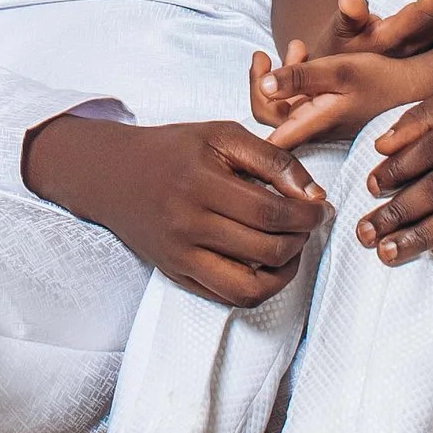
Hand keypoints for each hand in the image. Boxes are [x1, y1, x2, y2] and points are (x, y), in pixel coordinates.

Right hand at [24, 112, 324, 305]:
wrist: (112, 175)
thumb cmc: (171, 151)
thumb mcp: (221, 135)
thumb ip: (271, 159)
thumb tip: (312, 194)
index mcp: (200, 183)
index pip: (270, 212)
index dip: (306, 215)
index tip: (319, 208)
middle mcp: (188, 225)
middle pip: (266, 251)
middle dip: (301, 239)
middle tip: (306, 224)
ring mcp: (181, 256)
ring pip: (249, 288)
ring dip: (284, 273)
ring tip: (289, 249)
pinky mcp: (177, 274)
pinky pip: (227, 298)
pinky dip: (257, 288)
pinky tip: (264, 264)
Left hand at [250, 44, 413, 148]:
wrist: (411, 85)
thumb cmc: (377, 78)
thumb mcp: (337, 71)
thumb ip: (300, 78)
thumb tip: (264, 86)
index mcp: (311, 124)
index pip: (265, 136)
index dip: (254, 104)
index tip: (261, 68)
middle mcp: (311, 128)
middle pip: (267, 115)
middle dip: (261, 81)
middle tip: (265, 55)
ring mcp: (317, 120)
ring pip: (281, 103)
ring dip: (279, 73)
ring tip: (297, 48)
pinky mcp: (324, 110)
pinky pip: (296, 97)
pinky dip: (294, 74)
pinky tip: (306, 55)